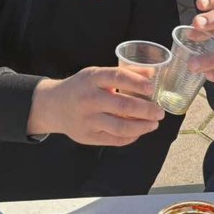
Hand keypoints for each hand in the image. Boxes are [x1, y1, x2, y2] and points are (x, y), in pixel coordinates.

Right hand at [27, 66, 165, 145]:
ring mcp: (87, 120)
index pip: (117, 77)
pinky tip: (139, 131)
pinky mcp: (88, 136)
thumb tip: (153, 74)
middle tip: (160, 112)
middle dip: (147, 110)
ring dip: (142, 127)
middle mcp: (88, 99)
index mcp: (91, 79)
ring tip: (154, 124)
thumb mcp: (97, 74)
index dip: (137, 82)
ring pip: (121, 127)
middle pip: (123, 106)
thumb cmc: (82, 87)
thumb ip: (124, 73)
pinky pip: (114, 140)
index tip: (152, 88)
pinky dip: (131, 137)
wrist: (53, 106)